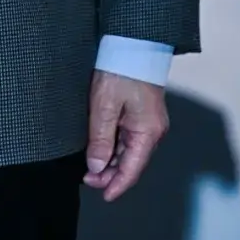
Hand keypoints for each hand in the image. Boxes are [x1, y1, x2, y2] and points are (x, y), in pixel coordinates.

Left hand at [84, 70, 168, 201]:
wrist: (132, 43)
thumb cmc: (121, 69)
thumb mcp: (104, 105)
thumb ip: (100, 139)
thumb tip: (97, 167)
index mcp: (147, 132)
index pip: (132, 170)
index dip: (117, 186)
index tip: (103, 195)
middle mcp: (152, 130)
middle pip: (131, 162)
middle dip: (110, 174)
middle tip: (87, 178)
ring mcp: (148, 122)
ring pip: (129, 151)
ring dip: (111, 161)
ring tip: (90, 166)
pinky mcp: (142, 113)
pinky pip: (129, 138)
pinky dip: (114, 146)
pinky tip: (101, 148)